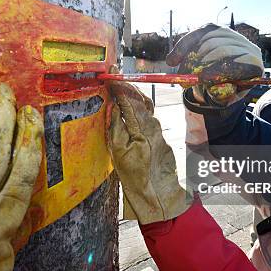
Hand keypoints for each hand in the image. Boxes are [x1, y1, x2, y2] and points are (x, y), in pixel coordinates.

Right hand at [107, 80, 187, 223]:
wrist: (158, 194)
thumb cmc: (135, 176)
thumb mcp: (118, 153)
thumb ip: (116, 127)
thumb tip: (114, 106)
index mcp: (141, 129)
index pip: (129, 100)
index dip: (119, 87)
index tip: (110, 76)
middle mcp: (153, 125)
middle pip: (140, 99)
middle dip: (126, 86)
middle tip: (114, 78)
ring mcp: (158, 130)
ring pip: (146, 106)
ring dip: (134, 95)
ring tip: (121, 87)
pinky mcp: (161, 136)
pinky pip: (149, 115)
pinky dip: (140, 106)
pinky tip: (132, 105)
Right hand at [166, 23, 263, 104]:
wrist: (218, 79)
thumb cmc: (223, 91)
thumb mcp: (224, 98)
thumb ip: (222, 96)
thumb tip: (217, 89)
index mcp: (254, 65)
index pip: (240, 61)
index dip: (220, 68)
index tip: (200, 78)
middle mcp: (246, 46)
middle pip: (222, 49)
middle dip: (200, 63)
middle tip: (184, 79)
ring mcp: (231, 34)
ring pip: (207, 40)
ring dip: (189, 58)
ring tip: (180, 74)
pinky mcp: (216, 29)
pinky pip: (197, 34)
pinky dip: (183, 46)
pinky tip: (173, 60)